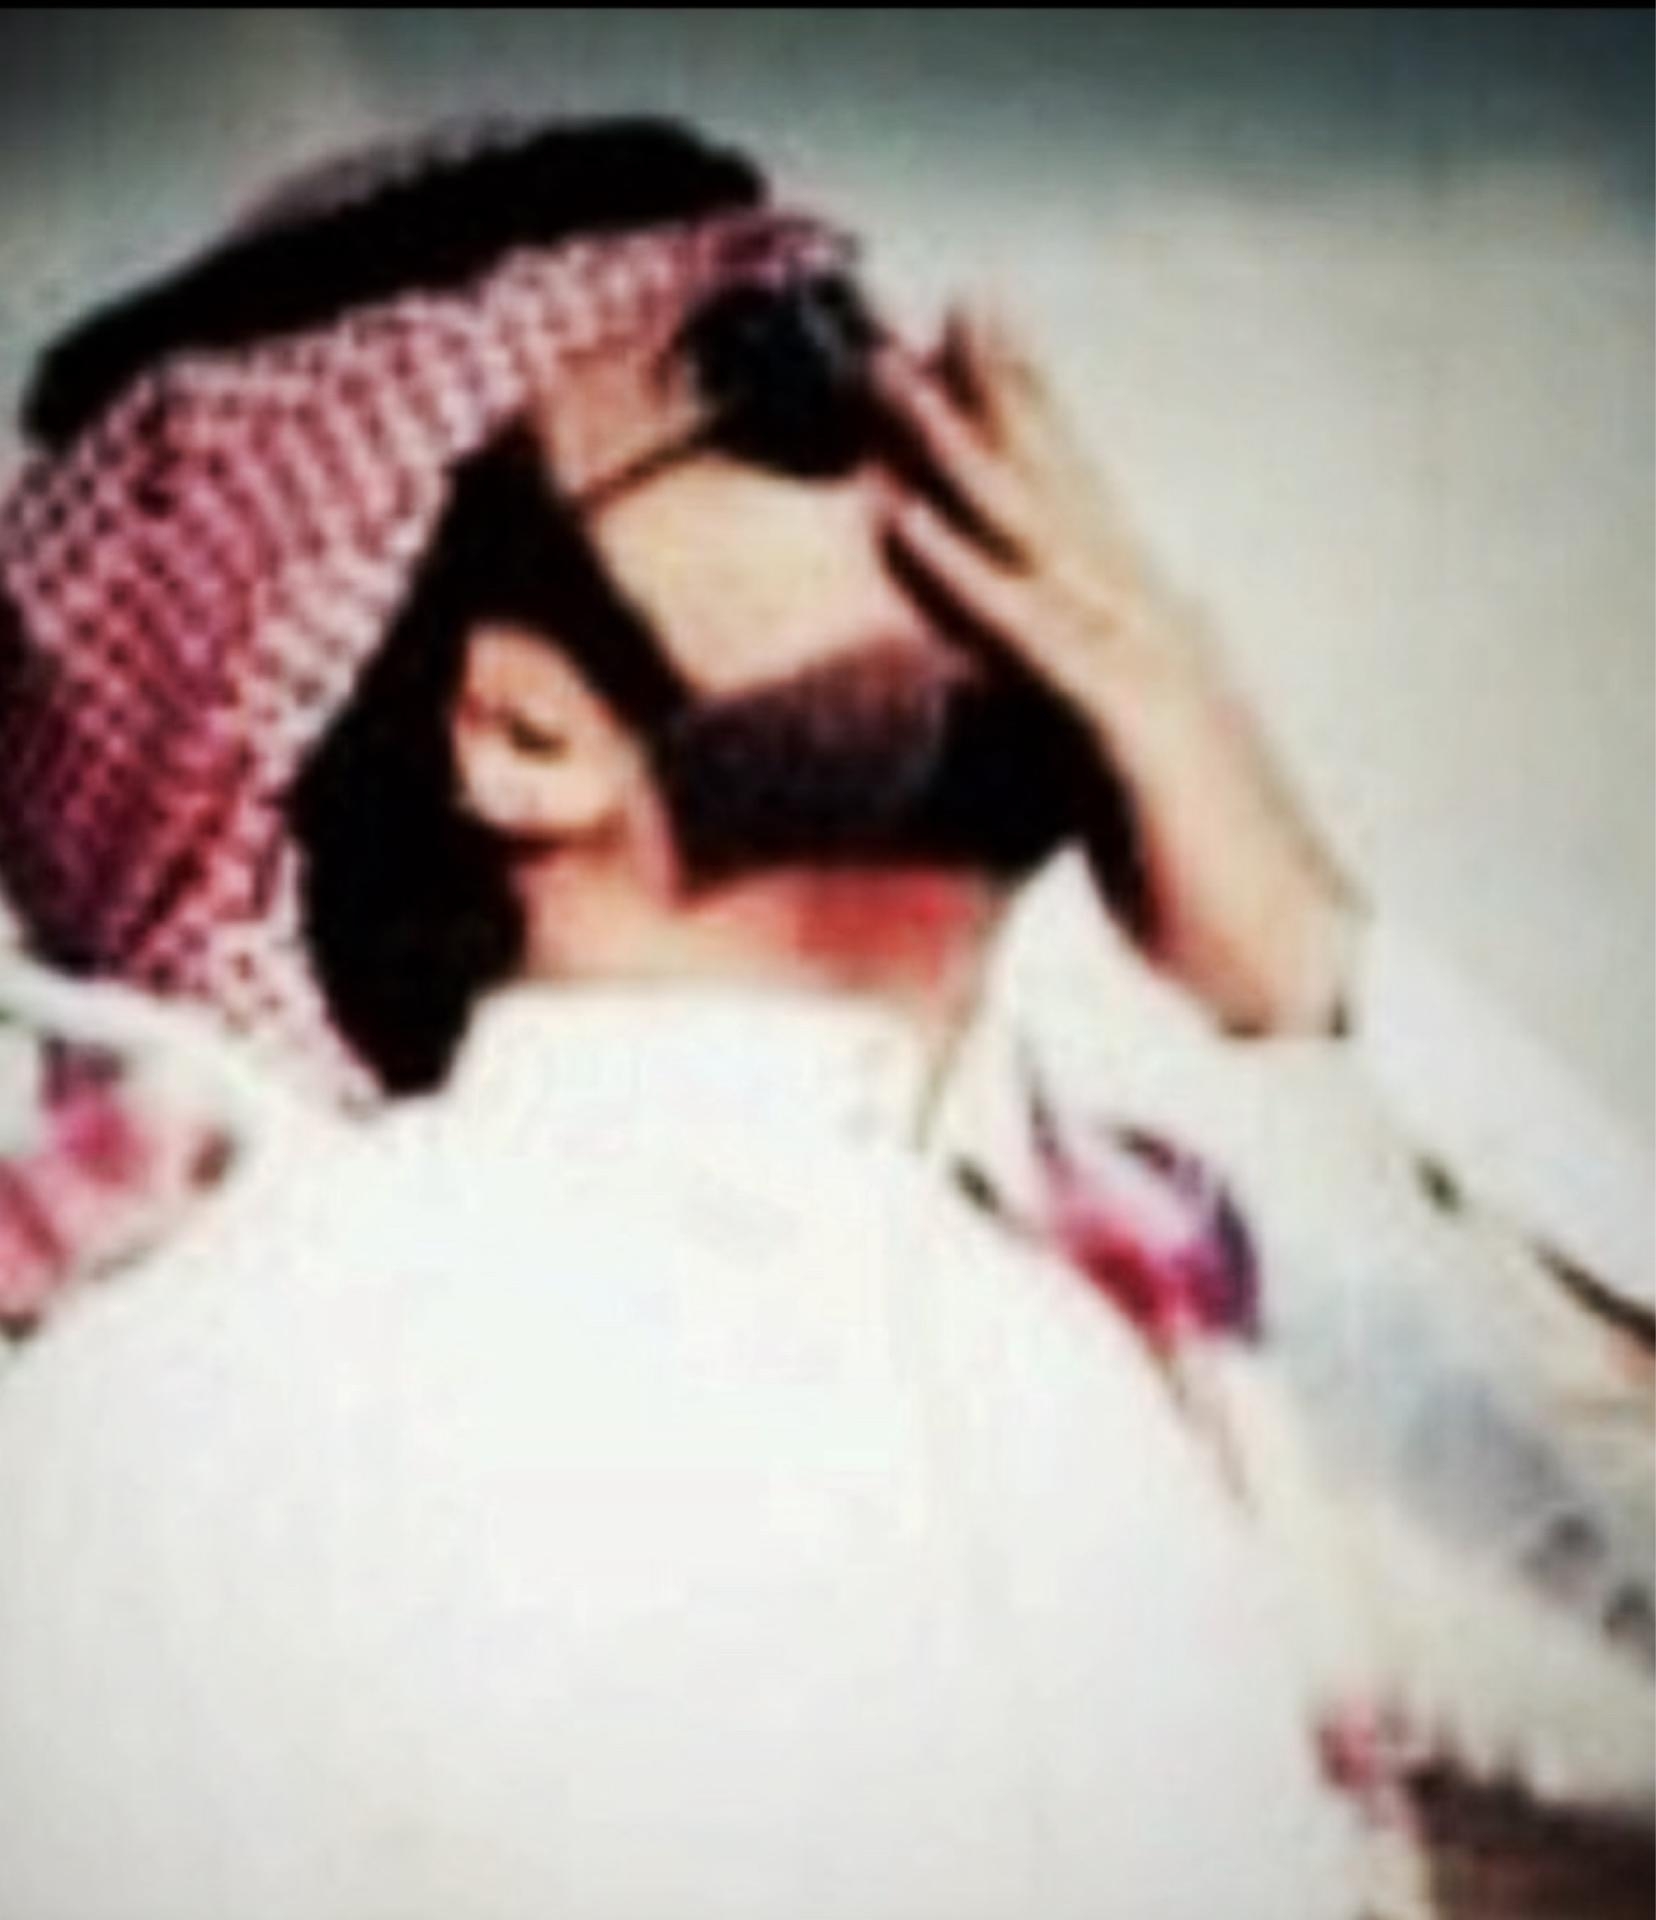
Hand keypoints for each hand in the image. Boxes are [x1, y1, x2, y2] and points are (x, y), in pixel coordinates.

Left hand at [873, 305, 1362, 1035]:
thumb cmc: (1193, 874)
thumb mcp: (1104, 768)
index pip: (1072, 510)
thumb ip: (1056, 704)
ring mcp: (1152, 670)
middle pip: (1060, 490)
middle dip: (998, 393)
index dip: (1021, 419)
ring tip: (889, 374)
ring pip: (1041, 541)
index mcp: (1143, 636)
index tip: (960, 342)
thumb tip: (997, 675)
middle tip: (940, 300)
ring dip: (961, 454)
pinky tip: (902, 522)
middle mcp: (1152, 628)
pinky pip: (1036, 642)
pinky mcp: (1136, 734)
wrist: (1284, 964)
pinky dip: (967, 580)